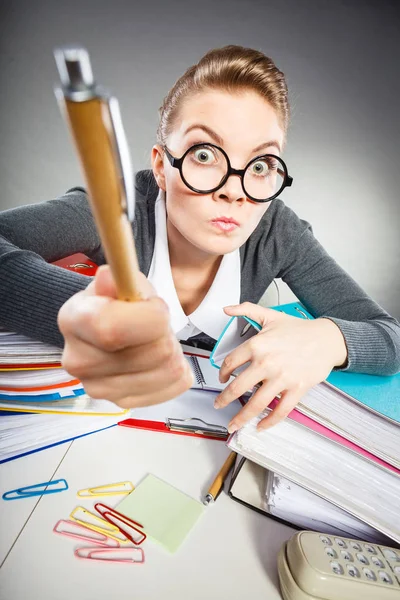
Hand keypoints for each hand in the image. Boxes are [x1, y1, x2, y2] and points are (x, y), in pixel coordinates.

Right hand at [58, 265, 193, 407]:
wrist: (111, 327)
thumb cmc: (119, 301)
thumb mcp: (122, 280)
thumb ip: (120, 277)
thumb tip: (106, 276)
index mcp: (73, 320)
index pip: (112, 330)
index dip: (149, 317)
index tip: (157, 306)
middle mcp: (77, 360)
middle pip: (152, 353)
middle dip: (165, 333)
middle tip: (156, 325)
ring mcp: (97, 387)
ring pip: (167, 371)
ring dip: (173, 352)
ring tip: (156, 341)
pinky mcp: (120, 402)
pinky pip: (171, 388)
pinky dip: (177, 373)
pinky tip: (161, 361)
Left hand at [214, 302, 346, 430]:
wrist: (327, 338)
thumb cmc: (299, 329)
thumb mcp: (270, 315)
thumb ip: (245, 309)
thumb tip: (226, 308)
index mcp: (257, 345)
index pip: (230, 363)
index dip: (221, 373)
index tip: (221, 379)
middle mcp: (267, 363)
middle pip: (237, 387)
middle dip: (224, 399)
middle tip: (218, 404)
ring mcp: (282, 378)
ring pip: (256, 403)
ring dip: (241, 417)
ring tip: (233, 423)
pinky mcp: (296, 389)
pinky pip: (280, 411)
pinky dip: (269, 421)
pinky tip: (261, 426)